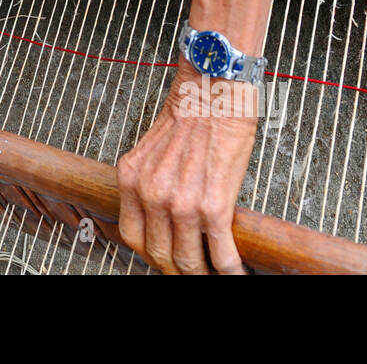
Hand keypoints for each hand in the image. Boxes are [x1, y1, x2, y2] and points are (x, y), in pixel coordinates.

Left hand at [117, 60, 258, 273]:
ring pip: (188, 260)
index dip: (150, 256)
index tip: (164, 260)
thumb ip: (151, 182)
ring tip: (213, 275)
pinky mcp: (214, 204)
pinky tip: (235, 271)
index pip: (132, 237)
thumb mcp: (153, 151)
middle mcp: (151, 193)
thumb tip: (162, 216)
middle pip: (159, 254)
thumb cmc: (192, 114)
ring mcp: (181, 202)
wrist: (214, 91)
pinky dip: (229, 268)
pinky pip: (220, 252)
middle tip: (191, 272)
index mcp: (131, 179)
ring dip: (202, 274)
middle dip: (176, 269)